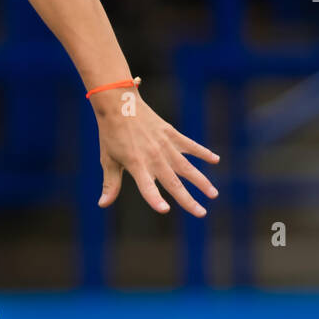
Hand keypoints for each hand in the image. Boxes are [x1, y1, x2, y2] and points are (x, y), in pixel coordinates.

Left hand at [93, 93, 219, 216]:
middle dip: (188, 200)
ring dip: (201, 181)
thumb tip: (102, 204)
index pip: (146, 186)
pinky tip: (215, 160)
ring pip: (186, 167)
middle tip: (201, 214)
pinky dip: (203, 152)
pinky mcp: (171, 134)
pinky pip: (190, 145)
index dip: (154, 199)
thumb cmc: (111, 135)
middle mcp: (153, 157)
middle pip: (173, 182)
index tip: (164, 210)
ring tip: (213, 194)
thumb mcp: (108, 160)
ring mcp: (164, 145)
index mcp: (136, 164)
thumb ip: (111, 184)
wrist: (118, 104)